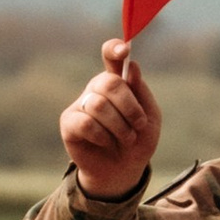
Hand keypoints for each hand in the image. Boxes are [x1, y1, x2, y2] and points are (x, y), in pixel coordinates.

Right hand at [61, 40, 161, 196]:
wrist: (122, 171)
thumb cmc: (137, 142)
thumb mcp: (150, 118)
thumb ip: (142, 93)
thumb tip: (132, 67)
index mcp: (118, 81)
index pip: (112, 56)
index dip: (115, 48)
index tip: (124, 49)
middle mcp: (97, 89)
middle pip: (109, 82)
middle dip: (129, 107)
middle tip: (138, 125)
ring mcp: (81, 104)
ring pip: (99, 105)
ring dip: (119, 126)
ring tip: (126, 139)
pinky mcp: (69, 122)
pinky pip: (86, 123)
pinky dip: (103, 136)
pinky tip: (106, 143)